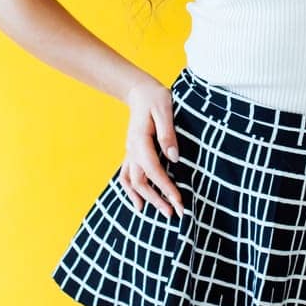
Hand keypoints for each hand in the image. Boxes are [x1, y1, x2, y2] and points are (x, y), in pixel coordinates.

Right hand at [119, 79, 185, 218]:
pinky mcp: (132, 152)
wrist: (140, 91)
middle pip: (141, 182)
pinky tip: (139, 203)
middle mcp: (132, 150)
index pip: (153, 170)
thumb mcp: (165, 110)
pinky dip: (131, 191)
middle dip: (158, 199)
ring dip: (145, 199)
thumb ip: (167, 134)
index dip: (165, 188)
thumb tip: (173, 157)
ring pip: (132, 182)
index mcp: (140, 141)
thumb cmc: (155, 98)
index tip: (179, 201)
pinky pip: (127, 176)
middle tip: (175, 214)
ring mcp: (130, 152)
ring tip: (161, 213)